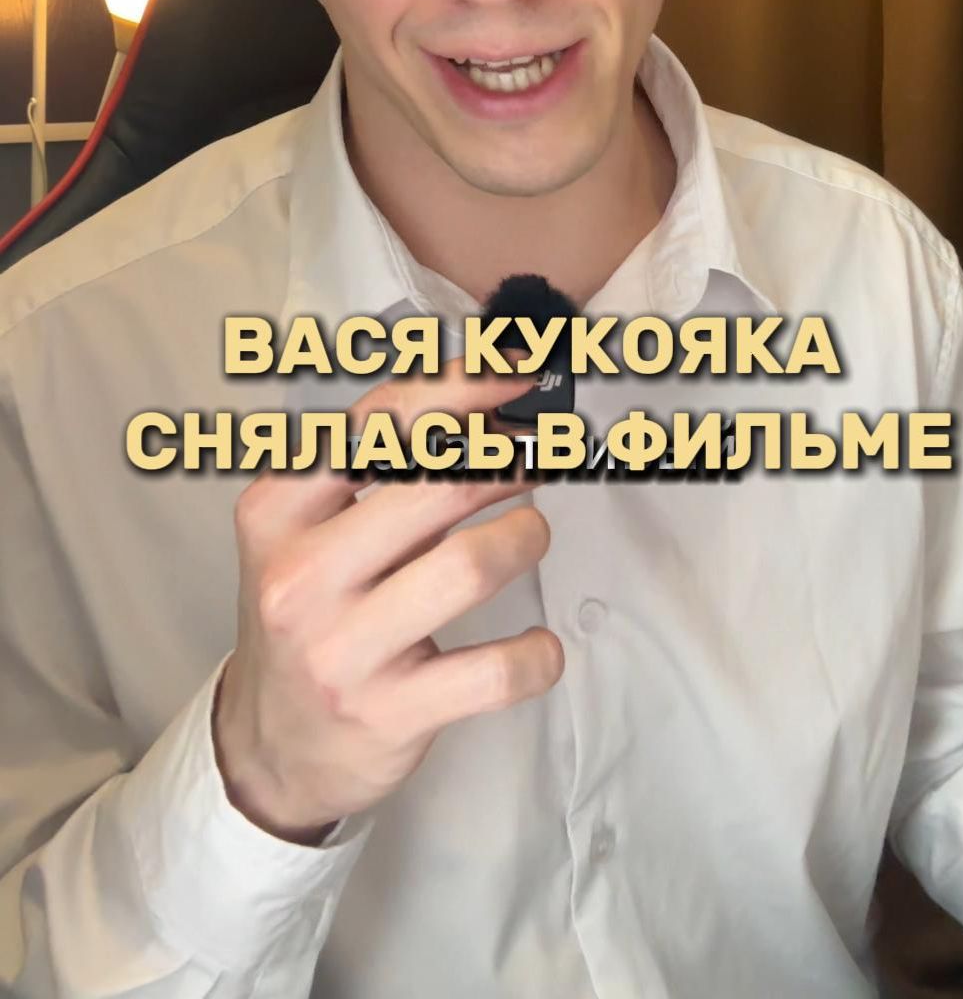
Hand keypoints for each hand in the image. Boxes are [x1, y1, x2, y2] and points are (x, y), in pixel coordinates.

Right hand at [212, 361, 562, 843]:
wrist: (269, 746)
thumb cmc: (308, 615)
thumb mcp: (307, 530)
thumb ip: (375, 466)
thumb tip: (483, 400)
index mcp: (278, 512)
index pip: (381, 422)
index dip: (465, 385)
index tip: (518, 373)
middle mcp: (302, 576)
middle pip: (438, 483)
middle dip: (509, 459)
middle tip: (536, 457)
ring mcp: (343, 649)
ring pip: (470, 565)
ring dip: (525, 536)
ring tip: (529, 534)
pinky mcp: (389, 713)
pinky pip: (496, 670)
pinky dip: (537, 651)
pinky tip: (537, 642)